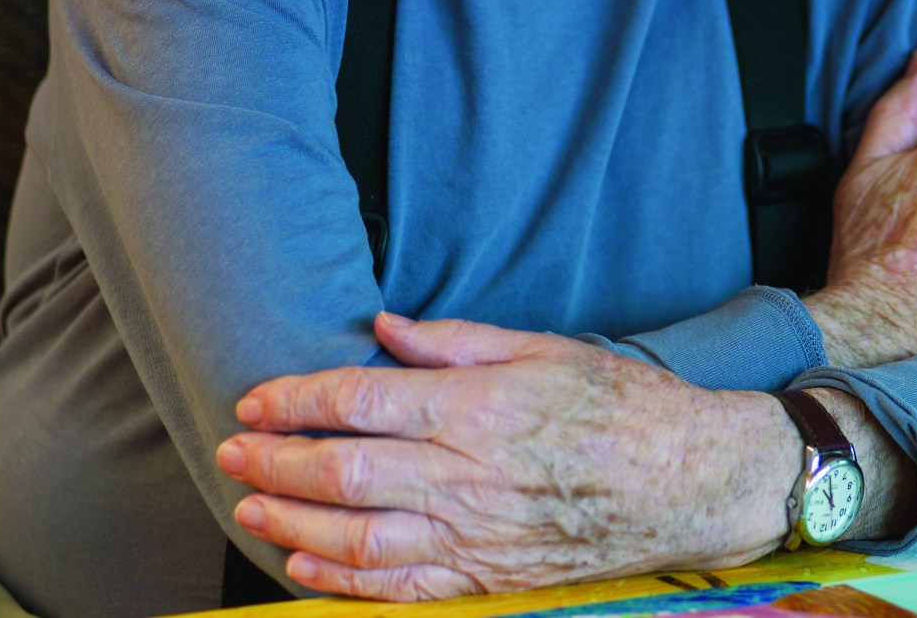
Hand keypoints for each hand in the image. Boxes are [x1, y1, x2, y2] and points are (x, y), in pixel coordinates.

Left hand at [215, 313, 797, 599]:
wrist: (686, 479)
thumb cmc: (619, 404)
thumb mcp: (542, 347)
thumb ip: (456, 340)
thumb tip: (385, 327)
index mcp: (478, 406)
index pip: (361, 400)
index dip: (297, 399)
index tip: (255, 397)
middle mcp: (467, 475)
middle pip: (343, 474)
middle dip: (275, 465)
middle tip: (230, 453)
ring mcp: (475, 536)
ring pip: (358, 540)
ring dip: (292, 527)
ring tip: (249, 509)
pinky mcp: (488, 578)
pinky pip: (399, 588)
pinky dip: (343, 582)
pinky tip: (307, 567)